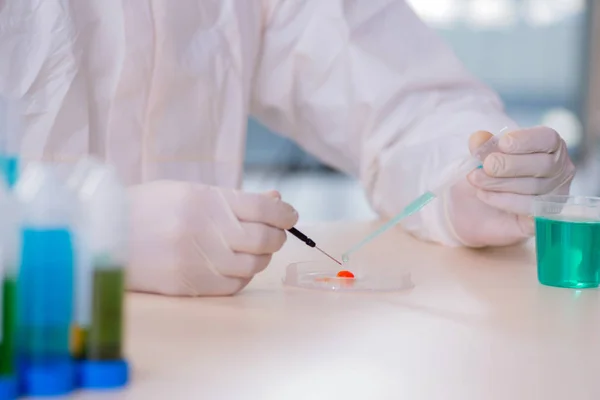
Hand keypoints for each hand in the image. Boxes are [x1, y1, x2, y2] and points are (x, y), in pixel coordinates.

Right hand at [126, 181, 297, 295]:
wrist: (102, 235)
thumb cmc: (148, 208)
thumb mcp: (189, 191)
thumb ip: (233, 198)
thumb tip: (276, 202)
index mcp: (204, 199)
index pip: (264, 208)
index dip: (285, 214)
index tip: (290, 216)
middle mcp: (204, 230)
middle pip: (264, 239)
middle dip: (277, 236)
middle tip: (275, 233)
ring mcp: (196, 260)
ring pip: (252, 265)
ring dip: (261, 257)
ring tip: (254, 249)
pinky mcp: (188, 285)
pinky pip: (233, 286)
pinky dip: (243, 276)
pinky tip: (236, 266)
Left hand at [445, 127, 574, 246]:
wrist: (474, 207)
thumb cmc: (486, 173)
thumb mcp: (482, 155)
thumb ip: (483, 145)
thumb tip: (478, 138)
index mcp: (548, 147)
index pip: (548, 139)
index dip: (526, 140)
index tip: (503, 143)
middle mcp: (558, 170)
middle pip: (543, 165)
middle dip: (509, 165)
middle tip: (485, 166)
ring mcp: (554, 195)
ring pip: (535, 188)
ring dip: (500, 183)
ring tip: (476, 179)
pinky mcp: (543, 217)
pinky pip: (530, 209)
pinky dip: (503, 200)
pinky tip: (483, 194)